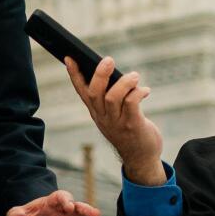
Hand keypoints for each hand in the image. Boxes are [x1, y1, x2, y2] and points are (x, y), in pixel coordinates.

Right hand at [65, 56, 165, 184]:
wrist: (140, 158)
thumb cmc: (128, 130)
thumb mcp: (113, 115)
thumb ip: (111, 97)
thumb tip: (114, 72)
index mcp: (95, 112)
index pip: (81, 91)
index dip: (74, 74)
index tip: (69, 57)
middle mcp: (102, 116)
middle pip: (95, 92)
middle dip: (100, 74)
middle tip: (108, 60)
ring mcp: (116, 122)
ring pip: (112, 97)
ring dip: (124, 82)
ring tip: (134, 76)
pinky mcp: (132, 125)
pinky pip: (131, 103)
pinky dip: (138, 92)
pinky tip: (145, 90)